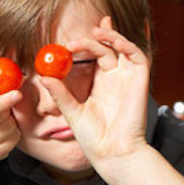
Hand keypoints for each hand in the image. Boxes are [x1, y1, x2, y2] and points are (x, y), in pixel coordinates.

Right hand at [0, 57, 22, 167]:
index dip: (3, 102)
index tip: (17, 93)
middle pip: (1, 120)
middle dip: (8, 109)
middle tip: (7, 103)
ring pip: (10, 131)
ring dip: (12, 121)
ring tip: (3, 117)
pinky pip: (13, 142)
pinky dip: (13, 133)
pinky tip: (5, 128)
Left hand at [39, 17, 150, 179]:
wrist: (111, 154)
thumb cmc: (93, 138)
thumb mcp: (72, 111)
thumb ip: (60, 93)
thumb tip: (43, 76)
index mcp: (101, 85)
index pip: (96, 56)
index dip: (85, 45)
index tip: (67, 44)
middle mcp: (116, 80)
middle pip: (109, 48)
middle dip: (98, 35)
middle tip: (78, 37)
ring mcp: (128, 79)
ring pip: (124, 47)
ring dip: (111, 36)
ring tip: (96, 31)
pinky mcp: (140, 82)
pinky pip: (138, 56)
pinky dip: (127, 44)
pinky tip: (112, 41)